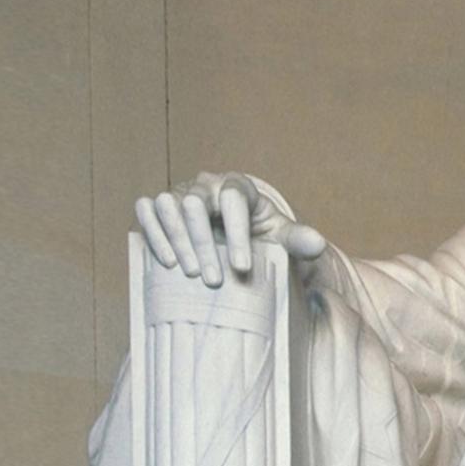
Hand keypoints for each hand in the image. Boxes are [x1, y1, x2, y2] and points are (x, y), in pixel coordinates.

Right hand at [135, 173, 326, 286]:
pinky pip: (146, 210)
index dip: (237, 232)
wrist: (234, 239)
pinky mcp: (158, 208)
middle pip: (195, 204)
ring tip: (190, 273)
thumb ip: (298, 239)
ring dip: (177, 240)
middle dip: (204, 243)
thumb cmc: (259, 237)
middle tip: (214, 280)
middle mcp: (204, 185)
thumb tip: (318, 244)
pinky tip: (167, 261)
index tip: (242, 267)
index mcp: (237, 186)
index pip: (233, 199)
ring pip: (168, 205)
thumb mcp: (281, 237)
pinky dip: (154, 232)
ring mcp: (178, 194)